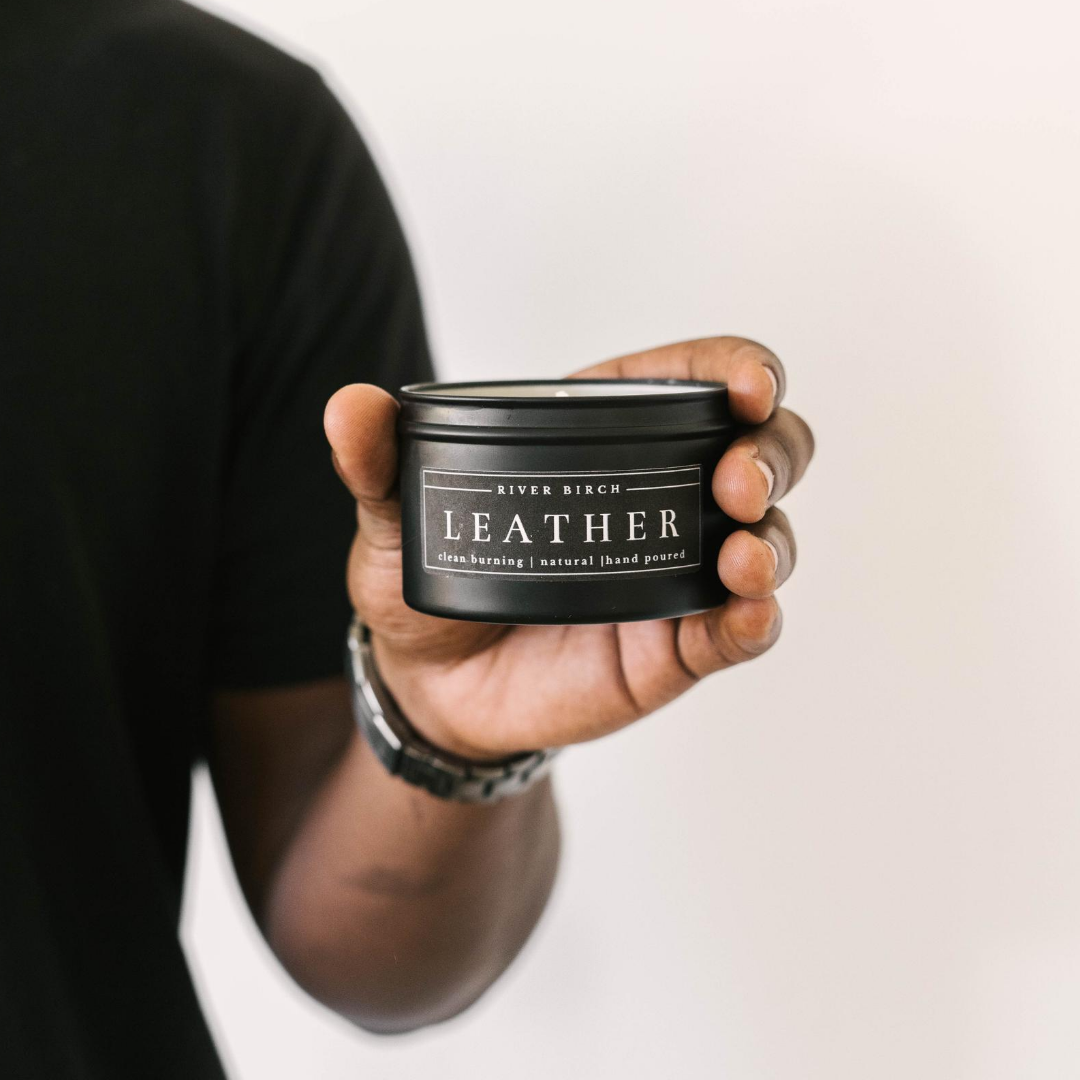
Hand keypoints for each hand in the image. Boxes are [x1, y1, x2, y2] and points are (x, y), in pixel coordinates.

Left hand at [324, 337, 812, 759]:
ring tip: (738, 555)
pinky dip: (756, 619)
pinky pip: (737, 629)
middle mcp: (657, 496)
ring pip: (765, 538)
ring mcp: (673, 571)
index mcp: (603, 436)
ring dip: (770, 540)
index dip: (740, 370)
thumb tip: (350, 408)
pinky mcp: (674, 644)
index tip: (746, 384)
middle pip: (762, 451)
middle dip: (772, 452)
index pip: (696, 383)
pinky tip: (747, 612)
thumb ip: (378, 464)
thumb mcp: (396, 517)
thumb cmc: (428, 580)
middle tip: (736, 477)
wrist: (430, 686)